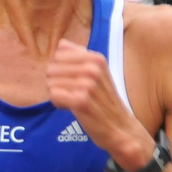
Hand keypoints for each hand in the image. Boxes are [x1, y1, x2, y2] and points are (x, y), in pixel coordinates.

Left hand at [47, 39, 148, 166]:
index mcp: (96, 58)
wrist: (121, 128)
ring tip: (74, 102)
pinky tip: (71, 108)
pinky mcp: (81, 101)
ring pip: (51, 83)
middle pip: (51, 68)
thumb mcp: (98, 73)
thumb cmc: (105, 101)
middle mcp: (93, 68)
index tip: (72, 80)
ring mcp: (87, 84)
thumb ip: (79, 57)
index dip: (60, 69)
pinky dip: (59, 104)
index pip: (58, 54)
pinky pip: (54, 95)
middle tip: (71, 93)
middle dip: (55, 82)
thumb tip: (62, 43)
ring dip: (58, 95)